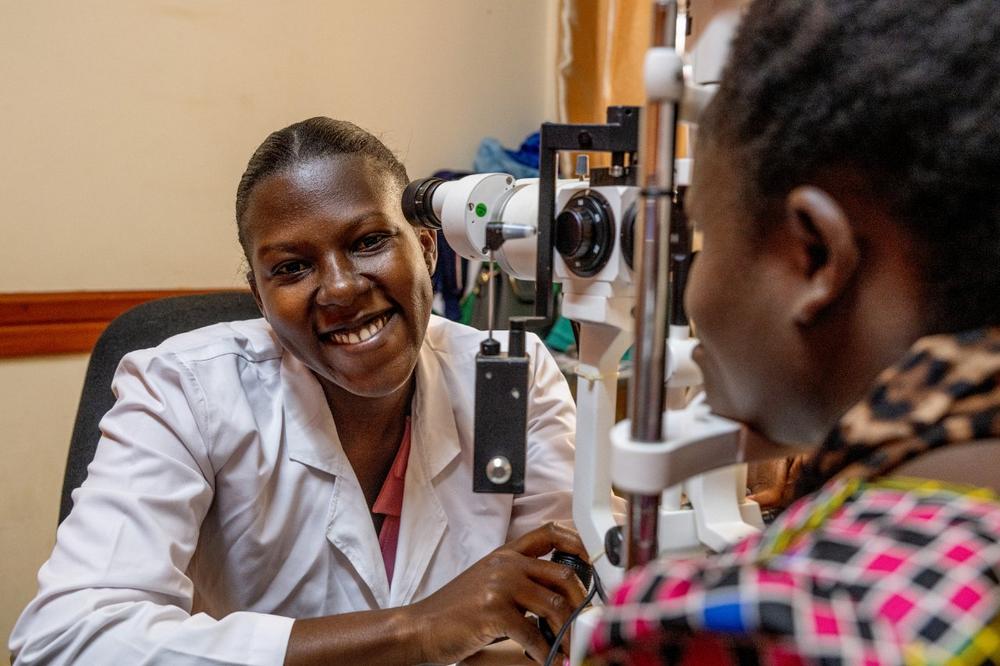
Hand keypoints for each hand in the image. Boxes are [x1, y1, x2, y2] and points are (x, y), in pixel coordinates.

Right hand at [408, 522, 587, 663]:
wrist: (421, 627)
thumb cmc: (456, 610)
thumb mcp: (488, 582)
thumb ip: (520, 580)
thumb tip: (559, 597)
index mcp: (506, 554)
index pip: (549, 533)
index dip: (577, 541)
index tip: (595, 559)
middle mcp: (506, 564)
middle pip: (563, 574)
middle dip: (582, 602)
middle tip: (587, 622)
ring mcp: (500, 586)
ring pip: (555, 606)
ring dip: (568, 633)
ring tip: (570, 648)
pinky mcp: (494, 612)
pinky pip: (534, 635)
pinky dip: (545, 653)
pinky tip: (547, 660)